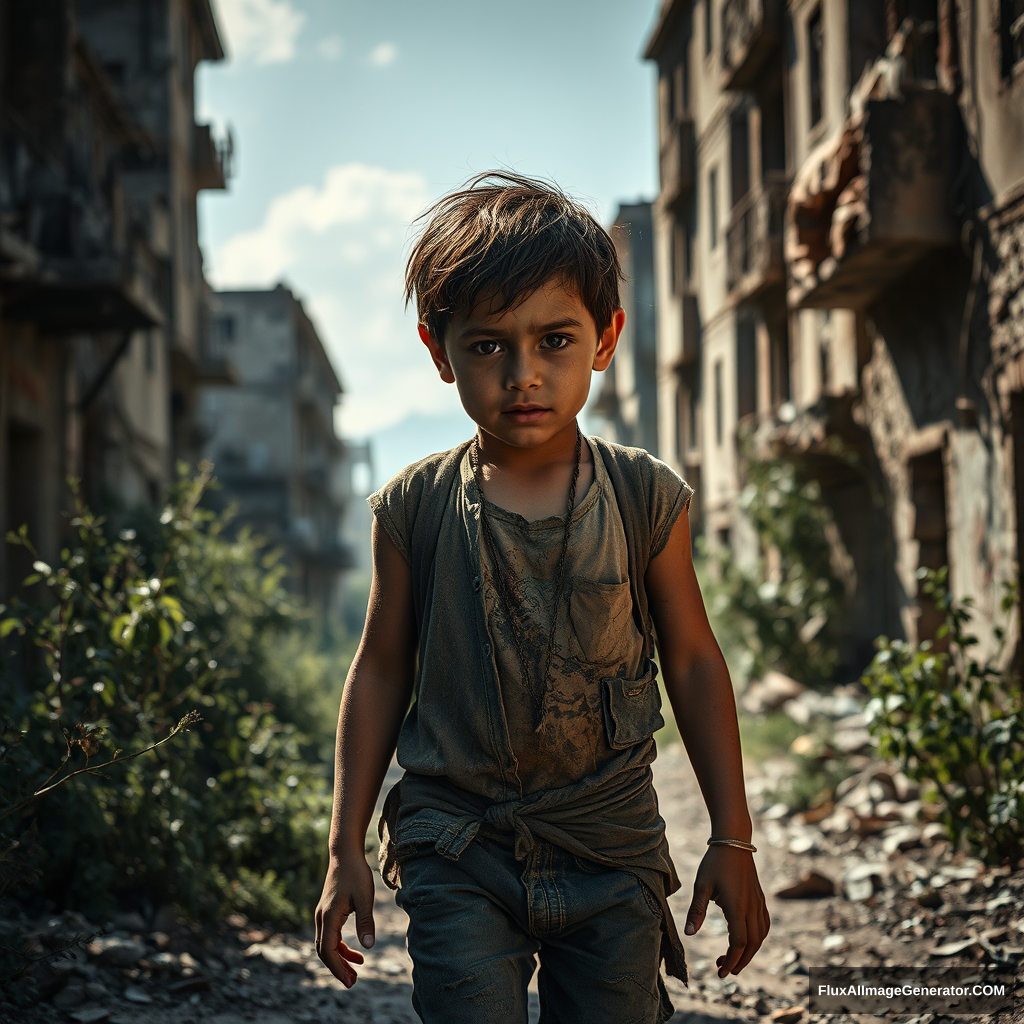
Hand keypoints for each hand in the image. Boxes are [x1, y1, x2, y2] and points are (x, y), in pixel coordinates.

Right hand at [315, 850, 375, 986]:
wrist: (345, 854)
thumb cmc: (356, 873)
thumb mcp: (365, 897)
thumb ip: (366, 922)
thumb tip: (368, 947)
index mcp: (329, 916)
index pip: (328, 949)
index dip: (337, 967)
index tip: (349, 980)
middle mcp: (321, 918)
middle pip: (324, 951)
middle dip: (338, 968)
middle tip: (353, 982)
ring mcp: (323, 915)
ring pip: (327, 945)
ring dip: (340, 959)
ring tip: (356, 972)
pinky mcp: (328, 912)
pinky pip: (331, 936)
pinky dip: (341, 947)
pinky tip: (356, 953)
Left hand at [684, 846, 769, 976]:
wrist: (733, 841)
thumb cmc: (714, 862)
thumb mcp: (701, 885)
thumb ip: (696, 910)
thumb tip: (689, 934)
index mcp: (737, 906)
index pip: (739, 943)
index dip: (731, 960)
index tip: (720, 972)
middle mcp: (751, 907)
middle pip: (752, 944)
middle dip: (740, 961)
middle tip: (724, 970)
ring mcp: (758, 903)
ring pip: (760, 936)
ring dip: (749, 952)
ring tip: (732, 959)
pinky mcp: (759, 898)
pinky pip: (764, 925)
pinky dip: (757, 938)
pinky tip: (746, 940)